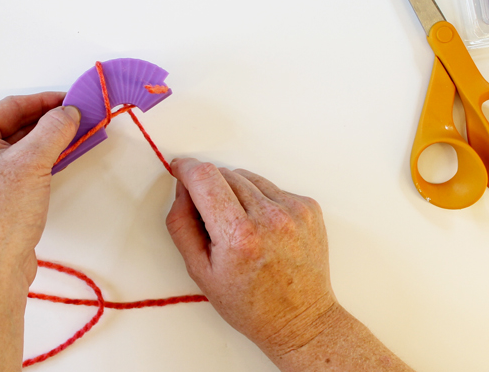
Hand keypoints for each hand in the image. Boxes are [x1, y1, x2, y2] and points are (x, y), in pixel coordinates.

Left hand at [0, 93, 79, 284]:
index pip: (11, 106)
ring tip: (77, 135)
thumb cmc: (1, 214)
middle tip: (81, 117)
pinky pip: (19, 167)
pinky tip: (62, 158)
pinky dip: (41, 160)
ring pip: (19, 147)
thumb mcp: (31, 162)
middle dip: (49, 121)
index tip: (75, 100)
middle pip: (15, 125)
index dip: (46, 101)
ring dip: (48, 141)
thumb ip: (54, 129)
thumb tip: (71, 111)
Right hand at [166, 158, 336, 357]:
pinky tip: (262, 228)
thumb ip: (181, 224)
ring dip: (236, 193)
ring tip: (241, 228)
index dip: (187, 169)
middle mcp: (269, 218)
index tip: (180, 170)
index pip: (205, 177)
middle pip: (225, 174)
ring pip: (248, 177)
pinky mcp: (308, 207)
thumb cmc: (250, 304)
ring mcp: (293, 210)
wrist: (299, 319)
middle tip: (213, 221)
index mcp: (238, 235)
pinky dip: (260, 200)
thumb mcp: (199, 271)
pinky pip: (271, 187)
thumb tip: (182, 189)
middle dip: (210, 189)